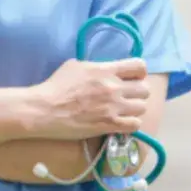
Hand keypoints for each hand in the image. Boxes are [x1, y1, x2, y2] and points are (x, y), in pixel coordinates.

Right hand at [31, 58, 149, 139]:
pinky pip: (135, 124)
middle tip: (127, 98)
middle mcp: (114, 87)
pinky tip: (121, 123)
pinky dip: (131, 124)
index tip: (134, 78)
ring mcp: (113, 107)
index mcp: (106, 70)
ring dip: (135, 109)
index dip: (139, 72)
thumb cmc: (56, 86)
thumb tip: (104, 69)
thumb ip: (95, 67)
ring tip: (124, 112)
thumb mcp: (75, 66)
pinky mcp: (109, 124)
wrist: (45, 109)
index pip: (139, 66)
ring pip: (142, 107)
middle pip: (145, 89)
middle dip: (138, 93)